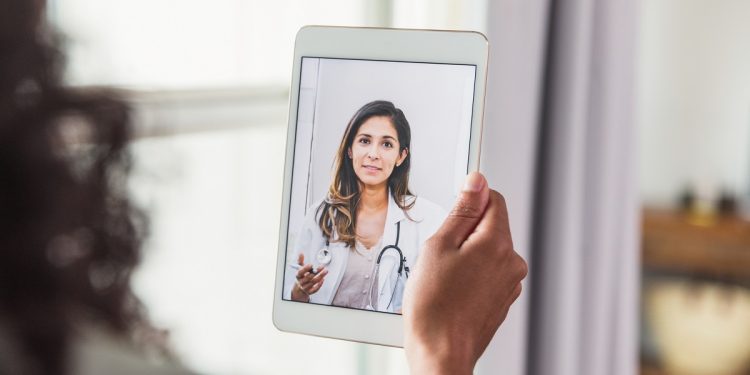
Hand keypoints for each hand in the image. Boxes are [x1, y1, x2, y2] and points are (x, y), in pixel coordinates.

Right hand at [291, 253, 327, 301]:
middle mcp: (301, 282)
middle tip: (322, 266)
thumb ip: (300, 261)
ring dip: (320, 276)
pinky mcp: (309, 291)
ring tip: (325, 271)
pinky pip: (315, 289)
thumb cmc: (301, 276)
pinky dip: (319, 285)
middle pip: (308, 277)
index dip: (305, 268)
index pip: (300, 272)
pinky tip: (323, 279)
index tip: (311, 264)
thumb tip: (301, 253)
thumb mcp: (299, 268)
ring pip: (313, 282)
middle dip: (316, 272)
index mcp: (298, 275)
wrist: (299, 288)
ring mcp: (305, 287)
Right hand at [402, 172, 527, 374]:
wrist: (440, 352)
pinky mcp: (503, 299)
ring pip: (488, 250)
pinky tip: (452, 290)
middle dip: (465, 232)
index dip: (469, 200)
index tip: (452, 213)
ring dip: (468, 255)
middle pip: (491, 225)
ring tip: (444, 277)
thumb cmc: (435, 307)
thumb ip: (462, 210)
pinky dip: (471, 275)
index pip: (493, 199)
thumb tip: (476, 182)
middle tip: (441, 253)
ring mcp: (509, 283)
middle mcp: (511, 262)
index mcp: (497, 243)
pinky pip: (488, 273)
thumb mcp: (439, 245)